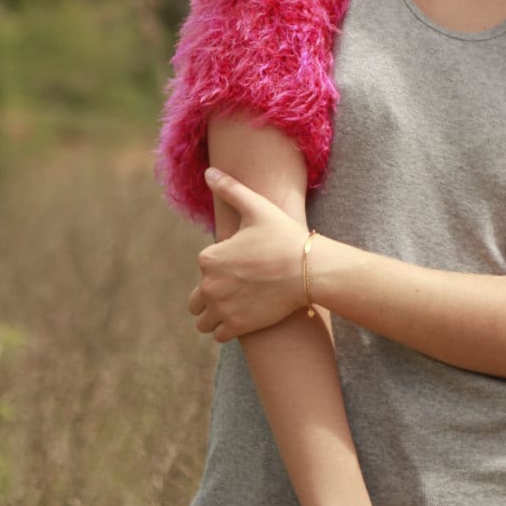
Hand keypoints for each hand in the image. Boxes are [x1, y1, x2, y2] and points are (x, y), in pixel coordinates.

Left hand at [187, 167, 308, 340]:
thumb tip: (209, 171)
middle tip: (237, 290)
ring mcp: (222, 309)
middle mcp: (209, 286)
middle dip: (211, 296)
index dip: (221, 266)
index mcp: (209, 259)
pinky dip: (226, 329)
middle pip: (196, 300)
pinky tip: (243, 319)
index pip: (204, 267)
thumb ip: (230, 189)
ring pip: (203, 321)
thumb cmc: (283, 236)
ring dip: (214, 316)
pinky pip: (218, 335)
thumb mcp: (257, 208)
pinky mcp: (237, 327)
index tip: (241, 264)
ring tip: (236, 308)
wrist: (308, 269)